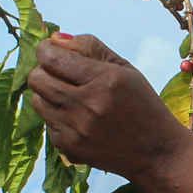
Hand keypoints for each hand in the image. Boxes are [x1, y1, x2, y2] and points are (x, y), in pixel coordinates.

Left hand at [27, 33, 192, 186]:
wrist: (156, 152)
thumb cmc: (143, 105)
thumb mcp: (125, 69)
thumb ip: (90, 47)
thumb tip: (54, 39)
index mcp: (104, 80)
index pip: (51, 58)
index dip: (45, 49)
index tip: (51, 50)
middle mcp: (86, 105)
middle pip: (36, 78)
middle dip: (43, 70)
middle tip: (60, 72)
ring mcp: (76, 130)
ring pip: (36, 101)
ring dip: (48, 94)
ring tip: (69, 95)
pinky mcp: (69, 148)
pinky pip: (47, 123)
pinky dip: (57, 117)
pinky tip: (78, 118)